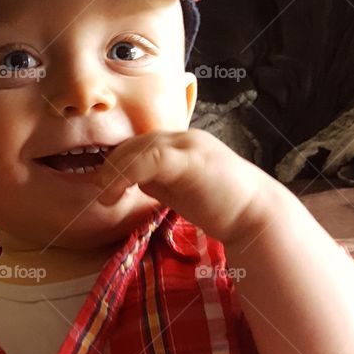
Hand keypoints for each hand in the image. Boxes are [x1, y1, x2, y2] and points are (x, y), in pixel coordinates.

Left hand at [90, 128, 271, 243]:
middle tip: (98, 190)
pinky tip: (117, 193)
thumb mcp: (180, 190)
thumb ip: (157, 180)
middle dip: (110, 165)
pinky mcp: (190, 159)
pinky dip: (126, 173)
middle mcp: (183, 138)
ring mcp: (188, 146)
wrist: (255, 215)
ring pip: (137, 148)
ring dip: (113, 171)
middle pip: (134, 142)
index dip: (116, 163)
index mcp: (180, 144)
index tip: (104, 186)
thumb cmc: (221, 207)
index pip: (138, 144)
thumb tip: (129, 180)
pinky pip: (149, 158)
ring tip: (104, 194)